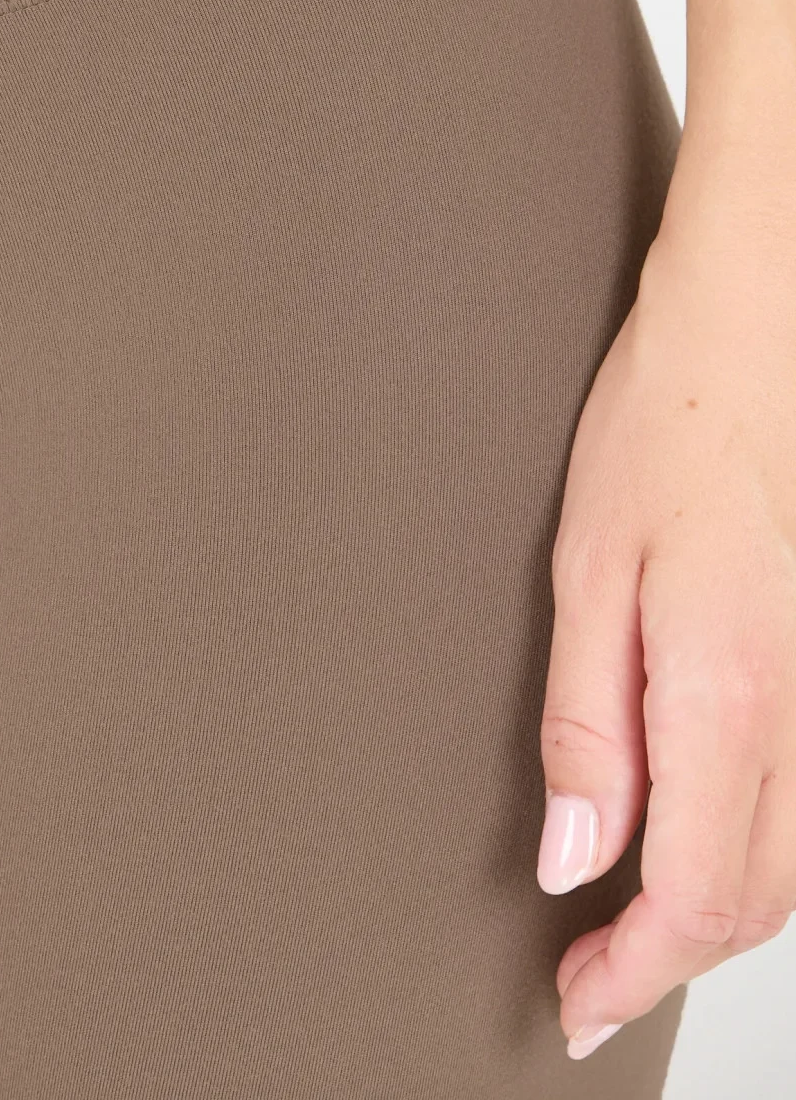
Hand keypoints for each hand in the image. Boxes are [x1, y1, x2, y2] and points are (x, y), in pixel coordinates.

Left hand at [537, 142, 795, 1058]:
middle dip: (670, 959)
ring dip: (715, 920)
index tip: (580, 1002)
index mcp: (728, 696)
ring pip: (791, 867)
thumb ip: (588, 726)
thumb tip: (579, 856)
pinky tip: (699, 848)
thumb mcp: (587, 574)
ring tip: (632, 934)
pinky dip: (753, 860)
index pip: (696, 898)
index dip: (637, 972)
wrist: (750, 351)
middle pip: (754, 902)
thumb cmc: (661, 436)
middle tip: (591, 978)